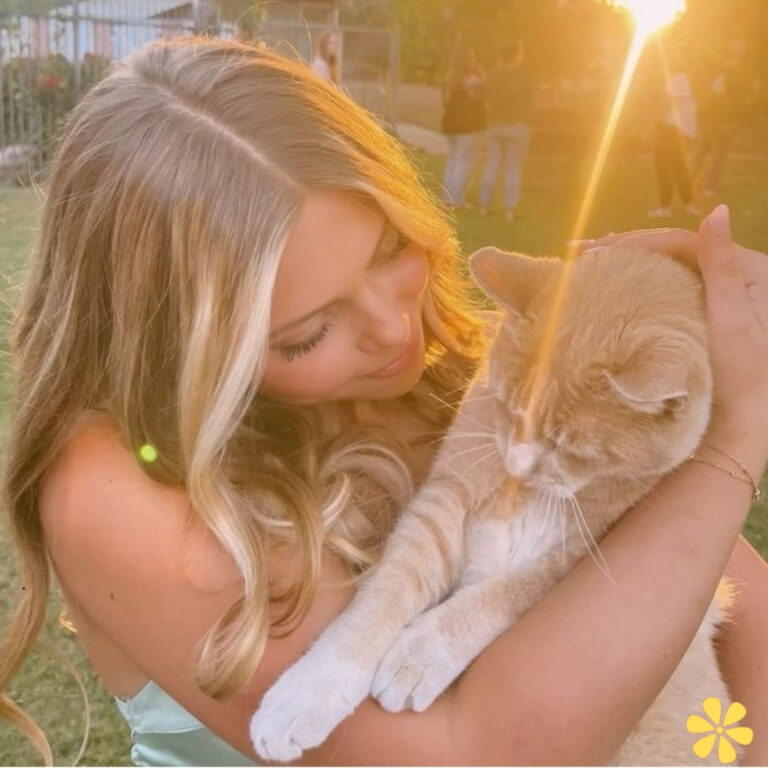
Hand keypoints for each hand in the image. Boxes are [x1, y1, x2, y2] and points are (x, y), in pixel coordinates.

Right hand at [574, 206, 767, 475]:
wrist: (732, 434)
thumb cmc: (739, 382)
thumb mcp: (731, 322)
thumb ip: (722, 267)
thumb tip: (717, 209)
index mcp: (751, 272)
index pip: (684, 245)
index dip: (637, 242)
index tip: (594, 249)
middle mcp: (732, 283)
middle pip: (670, 255)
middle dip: (624, 250)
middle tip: (578, 253)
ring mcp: (710, 304)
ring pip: (662, 273)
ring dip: (625, 267)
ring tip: (585, 265)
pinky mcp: (694, 323)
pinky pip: (660, 293)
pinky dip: (631, 289)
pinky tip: (607, 289)